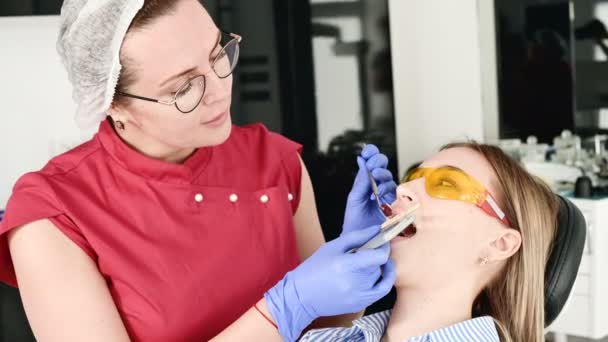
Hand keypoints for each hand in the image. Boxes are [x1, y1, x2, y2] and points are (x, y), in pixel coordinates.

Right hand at [264, 225, 395, 340]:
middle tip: (368, 250)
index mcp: (346, 265)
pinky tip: (379, 273)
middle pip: (379, 265)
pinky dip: (384, 281)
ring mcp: (358, 296)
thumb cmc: (314, 268)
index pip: (379, 256)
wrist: (301, 296)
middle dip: (377, 255)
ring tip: (364, 262)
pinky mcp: (359, 305)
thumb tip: (377, 229)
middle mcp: (355, 282)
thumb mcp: (332, 246)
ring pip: (381, 277)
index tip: (382, 240)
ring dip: (377, 268)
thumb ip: (357, 237)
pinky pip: (380, 291)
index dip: (384, 246)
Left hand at [342, 144, 396, 233]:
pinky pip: (394, 191)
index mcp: (367, 180)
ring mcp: (387, 193)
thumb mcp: (355, 197)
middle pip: (383, 165)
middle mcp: (378, 184)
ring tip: (375, 177)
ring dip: (382, 174)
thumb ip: (361, 180)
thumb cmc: (355, 219)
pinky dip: (386, 189)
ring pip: (389, 177)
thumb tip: (362, 159)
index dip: (371, 153)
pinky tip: (377, 194)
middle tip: (371, 166)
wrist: (359, 239)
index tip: (366, 151)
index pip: (371, 161)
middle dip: (378, 161)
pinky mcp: (394, 203)